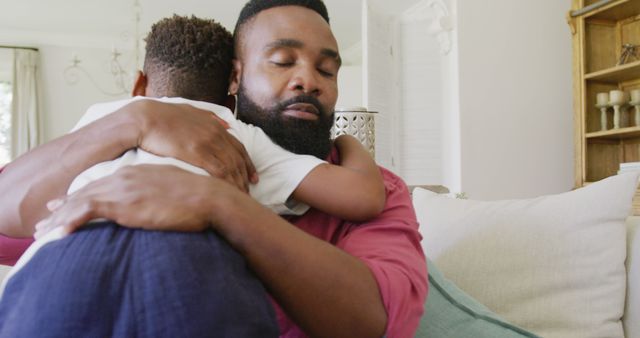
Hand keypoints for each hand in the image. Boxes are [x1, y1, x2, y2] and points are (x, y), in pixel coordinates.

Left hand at [34, 165, 231, 237]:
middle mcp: (126, 176)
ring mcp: (123, 188)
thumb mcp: (178, 189)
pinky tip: (60, 233)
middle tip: (48, 216)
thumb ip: (162, 192)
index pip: (105, 182)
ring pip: (82, 200)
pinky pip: (87, 211)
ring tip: (45, 230)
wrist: (210, 198)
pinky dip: (70, 221)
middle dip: (66, 204)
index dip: (85, 192)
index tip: (70, 202)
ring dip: (61, 216)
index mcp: (139, 171)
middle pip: (88, 190)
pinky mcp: (123, 203)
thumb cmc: (201, 198)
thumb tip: (163, 203)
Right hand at [122, 99, 257, 191]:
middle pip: (238, 159)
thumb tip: (225, 125)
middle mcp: (215, 133)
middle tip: (249, 192)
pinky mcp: (197, 152)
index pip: (239, 148)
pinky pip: (219, 171)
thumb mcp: (190, 111)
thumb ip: (209, 117)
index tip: (253, 177)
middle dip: (245, 177)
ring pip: (231, 166)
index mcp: (215, 126)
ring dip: (238, 183)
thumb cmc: (162, 116)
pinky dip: (227, 183)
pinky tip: (229, 193)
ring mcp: (208, 142)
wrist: (143, 118)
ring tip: (241, 197)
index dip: (248, 164)